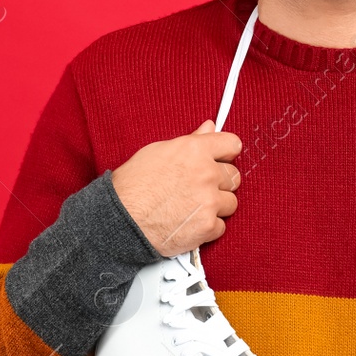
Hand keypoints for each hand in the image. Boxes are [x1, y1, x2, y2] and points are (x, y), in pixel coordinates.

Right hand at [110, 120, 242, 256]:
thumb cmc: (132, 185)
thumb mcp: (158, 152)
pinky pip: (220, 226)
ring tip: (192, 207)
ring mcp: (209, 201)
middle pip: (234, 176)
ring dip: (216, 206)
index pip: (232, 144)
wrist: (121, 220)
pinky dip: (207, 227)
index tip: (224, 158)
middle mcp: (206, 174)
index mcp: (195, 150)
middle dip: (220, 182)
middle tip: (200, 188)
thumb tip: (209, 128)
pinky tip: (189, 223)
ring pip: (230, 203)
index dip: (227, 152)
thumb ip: (190, 141)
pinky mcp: (207, 226)